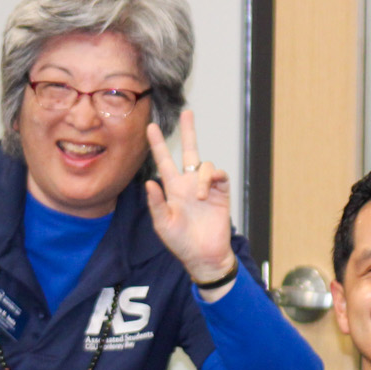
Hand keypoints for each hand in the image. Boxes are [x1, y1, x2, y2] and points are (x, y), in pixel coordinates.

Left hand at [144, 110, 236, 285]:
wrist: (204, 256)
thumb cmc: (181, 243)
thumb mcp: (163, 224)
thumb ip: (156, 204)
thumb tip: (150, 182)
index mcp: (172, 189)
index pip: (164, 161)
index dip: (157, 144)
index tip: (149, 127)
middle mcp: (189, 184)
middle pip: (190, 151)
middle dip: (189, 132)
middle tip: (188, 113)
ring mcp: (206, 188)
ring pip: (205, 164)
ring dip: (202, 177)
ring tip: (200, 196)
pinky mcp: (221, 193)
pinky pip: (219, 175)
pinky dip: (213, 178)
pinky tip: (208, 192)